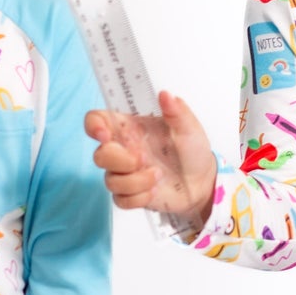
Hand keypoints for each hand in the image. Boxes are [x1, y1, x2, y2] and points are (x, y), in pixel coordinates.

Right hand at [85, 89, 217, 233]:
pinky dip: (139, 198)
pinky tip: (155, 191)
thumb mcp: (189, 128)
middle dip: (120, 160)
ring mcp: (124, 173)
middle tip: (144, 159)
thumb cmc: (192, 150)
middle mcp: (123, 149)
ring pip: (111, 181)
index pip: (97, 121)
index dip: (93, 126)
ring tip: (159, 175)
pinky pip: (120, 200)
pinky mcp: (129, 194)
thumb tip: (165, 94)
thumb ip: (177, 111)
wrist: (202, 182)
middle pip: (99, 155)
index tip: (105, 135)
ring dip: (136, 181)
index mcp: (130, 128)